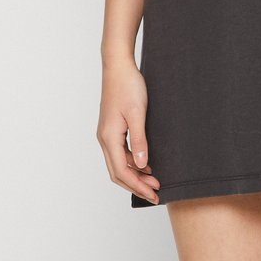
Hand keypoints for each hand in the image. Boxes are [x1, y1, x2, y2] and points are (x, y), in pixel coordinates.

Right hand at [97, 60, 160, 203]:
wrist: (118, 66)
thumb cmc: (128, 86)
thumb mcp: (138, 113)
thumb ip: (139, 140)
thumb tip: (140, 165)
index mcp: (109, 137)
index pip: (121, 172)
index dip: (138, 186)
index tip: (154, 194)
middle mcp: (104, 139)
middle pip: (118, 172)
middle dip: (136, 185)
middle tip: (156, 192)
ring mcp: (107, 134)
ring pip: (119, 163)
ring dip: (135, 174)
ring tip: (154, 180)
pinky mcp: (112, 128)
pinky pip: (120, 153)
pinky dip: (132, 162)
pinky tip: (146, 162)